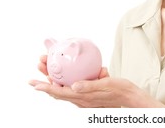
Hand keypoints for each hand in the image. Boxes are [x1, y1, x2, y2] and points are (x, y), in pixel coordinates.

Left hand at [29, 67, 164, 107]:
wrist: (130, 97)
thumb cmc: (120, 90)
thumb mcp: (107, 85)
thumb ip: (90, 85)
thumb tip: (74, 85)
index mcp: (83, 97)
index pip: (59, 92)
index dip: (45, 87)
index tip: (33, 82)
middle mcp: (80, 99)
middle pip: (57, 90)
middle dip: (46, 78)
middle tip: (39, 65)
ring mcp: (83, 98)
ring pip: (63, 89)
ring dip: (53, 78)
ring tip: (46, 67)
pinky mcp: (88, 95)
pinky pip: (72, 87)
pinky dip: (64, 81)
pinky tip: (65, 73)